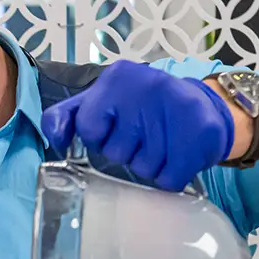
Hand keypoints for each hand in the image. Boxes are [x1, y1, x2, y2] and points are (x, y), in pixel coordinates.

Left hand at [40, 60, 234, 191]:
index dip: (98, 139)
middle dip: (127, 153)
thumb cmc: (140, 109)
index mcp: (116, 79)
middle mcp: (146, 86)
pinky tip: (176, 157)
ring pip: (143, 169)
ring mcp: (177, 105)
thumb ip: (66, 117)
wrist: (199, 106)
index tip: (113, 130)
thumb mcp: (98, 103)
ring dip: (150, 166)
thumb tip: (56, 139)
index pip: (88, 129)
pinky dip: (170, 177)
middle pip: (116, 153)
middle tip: (143, 137)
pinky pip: (169, 179)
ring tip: (162, 145)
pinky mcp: (201, 130)